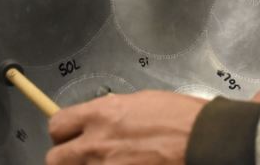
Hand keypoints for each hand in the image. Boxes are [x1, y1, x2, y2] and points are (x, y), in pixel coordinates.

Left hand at [47, 91, 206, 164]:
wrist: (204, 139)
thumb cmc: (180, 117)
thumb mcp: (140, 101)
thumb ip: (112, 111)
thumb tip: (100, 120)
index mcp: (101, 114)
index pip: (57, 125)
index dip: (63, 133)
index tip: (71, 136)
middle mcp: (96, 143)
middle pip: (55, 159)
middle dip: (66, 158)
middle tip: (85, 156)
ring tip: (111, 162)